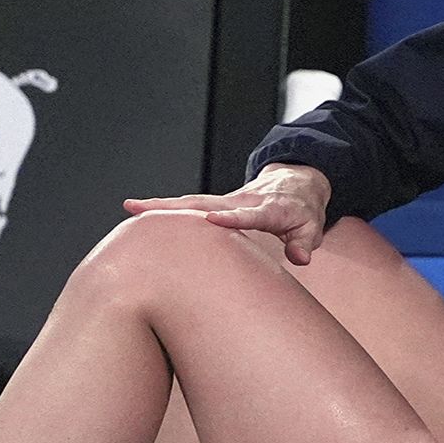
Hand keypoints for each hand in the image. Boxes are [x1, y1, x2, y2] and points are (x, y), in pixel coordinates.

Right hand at [123, 163, 330, 264]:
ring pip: (191, 204)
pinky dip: (168, 211)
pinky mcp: (218, 206)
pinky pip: (191, 209)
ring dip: (162, 206)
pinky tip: (143, 215)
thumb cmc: (302, 209)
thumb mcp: (312, 226)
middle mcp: (240, 202)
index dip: (232, 218)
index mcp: (267, 207)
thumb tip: (300, 258)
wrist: (295, 184)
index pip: (248, 214)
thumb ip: (305, 242)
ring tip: (131, 207)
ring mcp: (226, 203)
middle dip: (174, 206)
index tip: (212, 220)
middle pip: (204, 203)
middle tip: (141, 207)